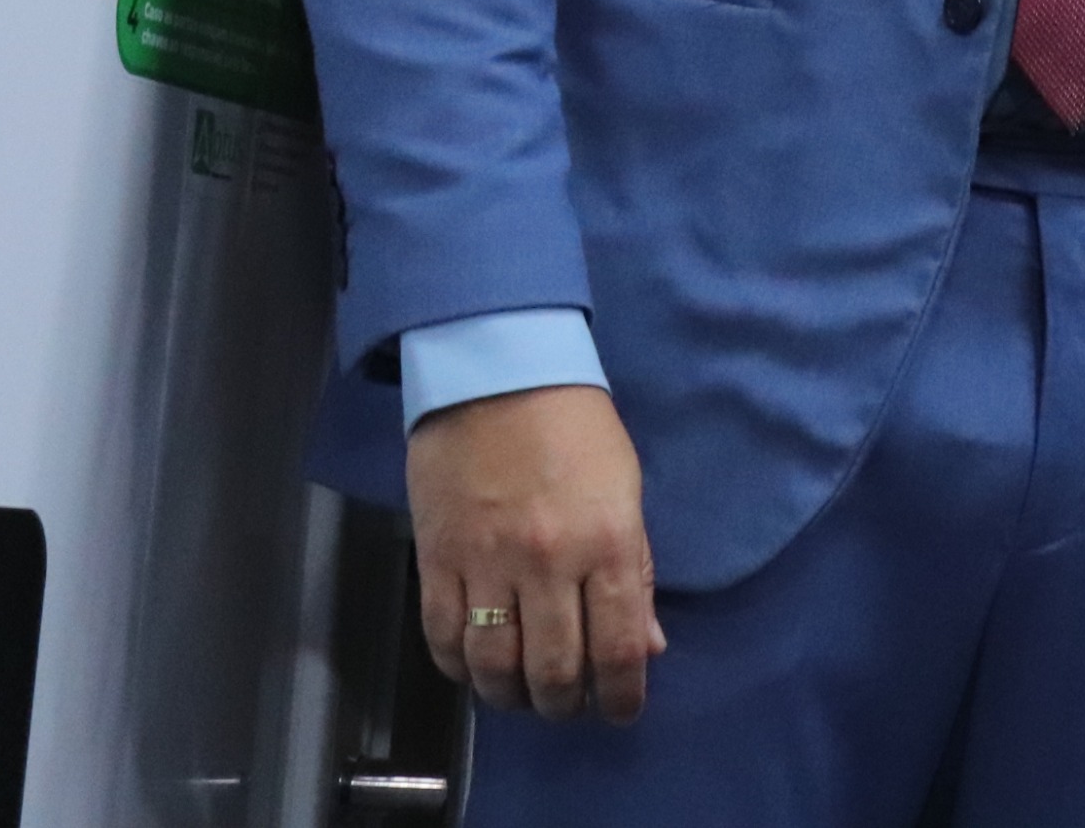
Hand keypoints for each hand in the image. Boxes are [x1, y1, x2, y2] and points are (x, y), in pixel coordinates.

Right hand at [405, 382, 663, 723]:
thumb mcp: (627, 492)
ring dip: (511, 696)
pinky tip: (476, 668)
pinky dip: (459, 667)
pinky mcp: (437, 558)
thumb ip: (637, 572)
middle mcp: (550, 561)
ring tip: (523, 696)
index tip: (622, 710)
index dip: (623, 694)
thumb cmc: (576, 429)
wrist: (497, 373)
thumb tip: (647, 644)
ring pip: (494, 665)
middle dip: (565, 703)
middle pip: (555, 669)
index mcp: (609, 541)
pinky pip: (444, 637)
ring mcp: (488, 562)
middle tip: (568, 706)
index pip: (620, 645)